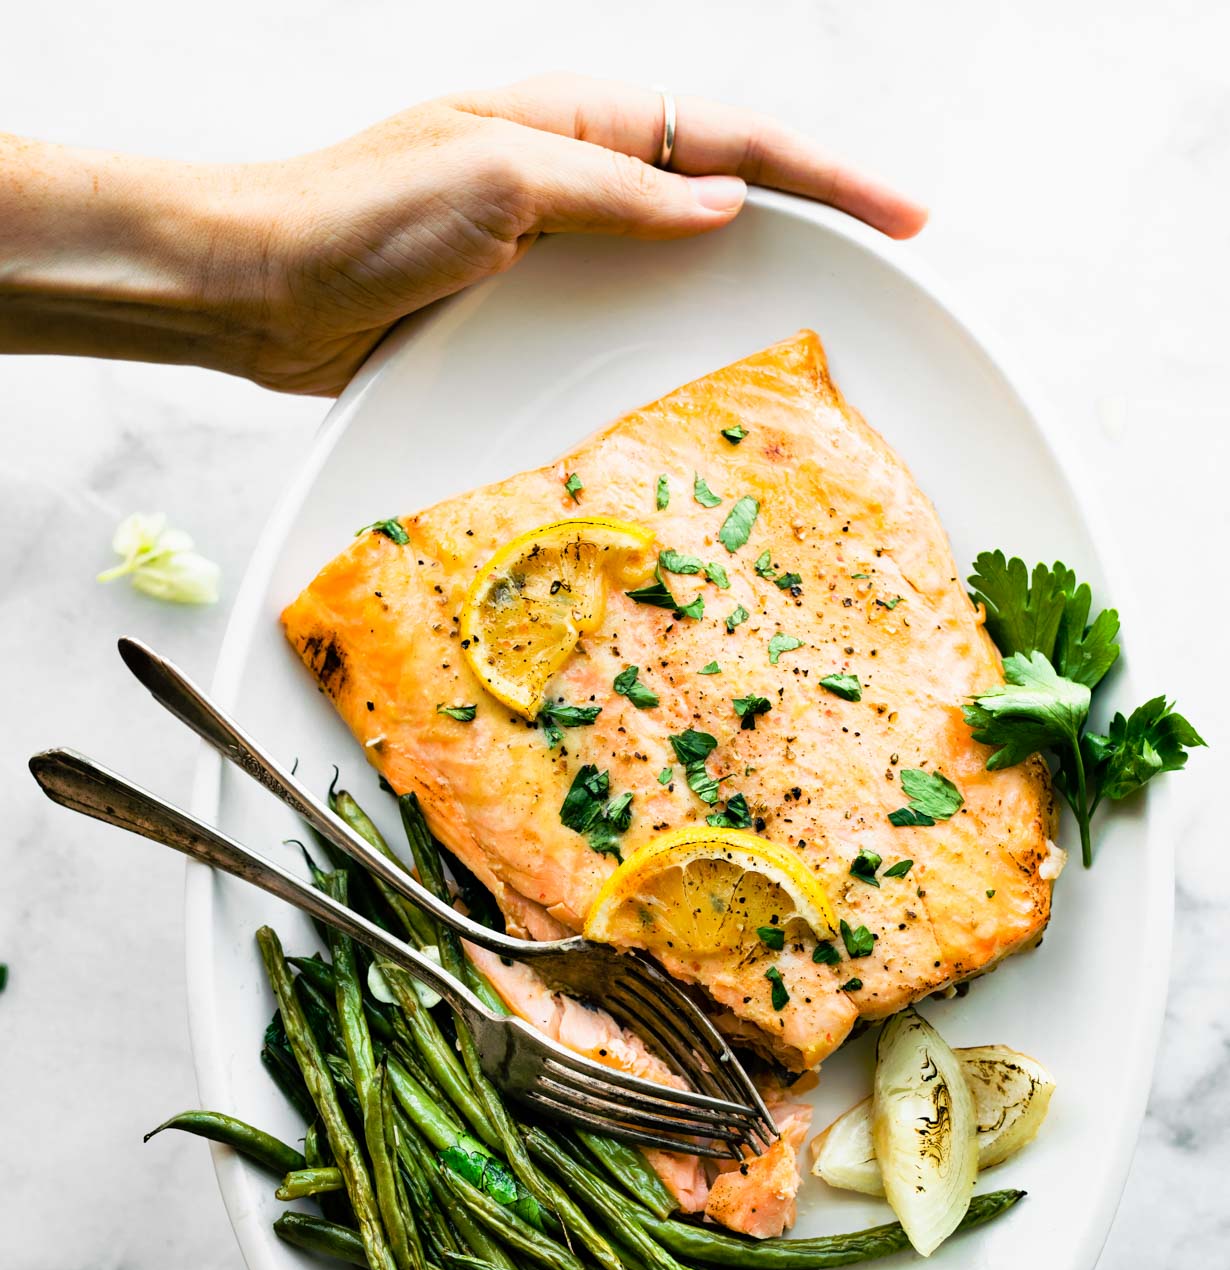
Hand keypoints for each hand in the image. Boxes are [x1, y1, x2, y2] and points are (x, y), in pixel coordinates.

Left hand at [0, 75, 924, 395]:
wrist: (263, 286)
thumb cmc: (361, 216)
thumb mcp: (502, 182)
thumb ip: (618, 192)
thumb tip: (725, 204)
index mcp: (583, 120)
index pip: (735, 141)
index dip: (828, 178)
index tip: (905, 216)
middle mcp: (580, 173)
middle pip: (728, 189)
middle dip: (816, 222)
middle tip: (895, 268)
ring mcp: (558, 238)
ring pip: (684, 255)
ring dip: (756, 283)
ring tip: (831, 324)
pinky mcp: (528, 300)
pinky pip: (628, 309)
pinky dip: (680, 330)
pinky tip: (709, 363)